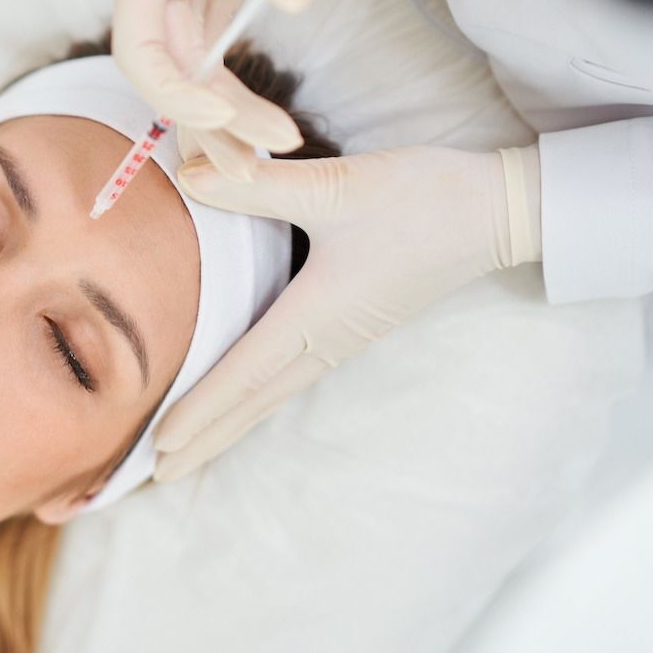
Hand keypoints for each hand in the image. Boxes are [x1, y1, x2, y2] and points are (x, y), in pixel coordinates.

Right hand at [112, 0, 339, 178]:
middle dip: (206, 122)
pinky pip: (210, 67)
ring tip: (268, 159)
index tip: (224, 113)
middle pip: (161, 75)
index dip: (171, 92)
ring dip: (222, 123)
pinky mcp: (208, 3)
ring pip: (186, 79)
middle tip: (260, 160)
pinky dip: (233, 100)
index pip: (136, 47)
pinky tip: (263, 129)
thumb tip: (293, 5)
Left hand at [152, 143, 542, 480]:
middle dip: (203, 440)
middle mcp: (325, 339)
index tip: (158, 448)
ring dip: (225, 425)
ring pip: (269, 395)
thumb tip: (188, 176)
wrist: (498, 210)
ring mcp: (340, 338)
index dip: (197, 410)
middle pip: (251, 404)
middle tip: (154, 476)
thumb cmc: (420, 198)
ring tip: (184, 453)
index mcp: (316, 316)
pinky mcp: (351, 326)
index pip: (242, 374)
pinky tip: (240, 399)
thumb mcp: (337, 186)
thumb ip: (259, 186)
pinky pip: (288, 376)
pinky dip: (253, 398)